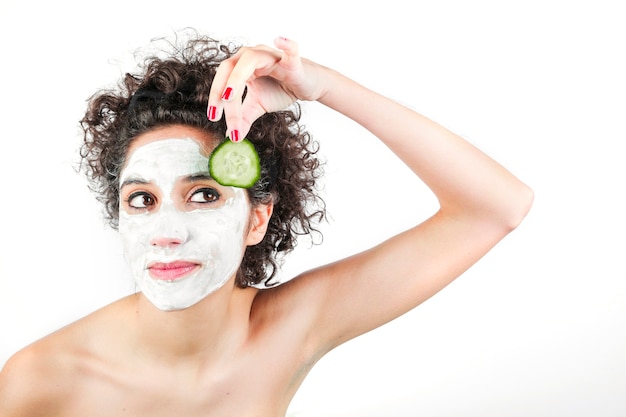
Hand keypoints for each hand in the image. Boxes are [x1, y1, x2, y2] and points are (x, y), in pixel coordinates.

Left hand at [207, 37, 324, 140]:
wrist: (307, 86)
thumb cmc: (281, 89)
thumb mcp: (258, 105)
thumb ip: (244, 117)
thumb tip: (232, 136)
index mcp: (241, 66)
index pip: (222, 79)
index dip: (215, 98)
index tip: (213, 118)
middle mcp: (252, 56)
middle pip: (229, 68)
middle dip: (219, 90)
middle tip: (215, 113)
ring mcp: (272, 56)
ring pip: (250, 61)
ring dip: (236, 78)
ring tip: (229, 96)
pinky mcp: (292, 61)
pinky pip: (290, 51)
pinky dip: (286, 45)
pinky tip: (279, 40)